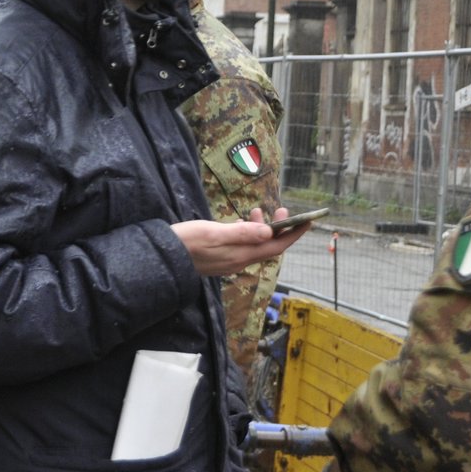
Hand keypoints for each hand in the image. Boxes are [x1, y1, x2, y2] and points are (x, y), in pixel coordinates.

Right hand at [171, 207, 307, 275]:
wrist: (162, 258)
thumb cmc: (185, 242)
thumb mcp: (213, 232)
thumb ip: (241, 233)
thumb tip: (268, 231)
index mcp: (241, 255)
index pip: (276, 246)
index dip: (294, 234)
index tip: (308, 221)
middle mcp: (238, 261)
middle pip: (268, 246)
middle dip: (280, 229)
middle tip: (282, 210)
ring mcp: (229, 261)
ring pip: (255, 246)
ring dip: (262, 229)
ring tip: (257, 211)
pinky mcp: (220, 258)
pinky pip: (242, 246)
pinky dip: (248, 233)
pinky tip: (241, 223)